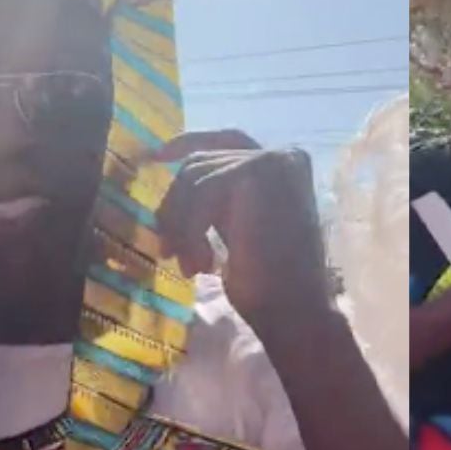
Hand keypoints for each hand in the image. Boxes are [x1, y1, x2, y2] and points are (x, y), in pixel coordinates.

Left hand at [154, 131, 326, 328]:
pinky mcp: (259, 173)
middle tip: (168, 251)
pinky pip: (200, 192)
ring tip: (190, 266)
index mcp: (284, 166)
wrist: (294, 309)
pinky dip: (190, 231)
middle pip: (201, 163)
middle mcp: (284, 155)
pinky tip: (203, 265)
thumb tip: (175, 191)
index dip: (189, 143)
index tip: (156, 157)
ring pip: (195, 178)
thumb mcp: (239, 228)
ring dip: (182, 226)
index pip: (227, 140)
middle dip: (175, 207)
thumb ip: (219, 200)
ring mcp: (273, 161)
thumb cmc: (268, 281)